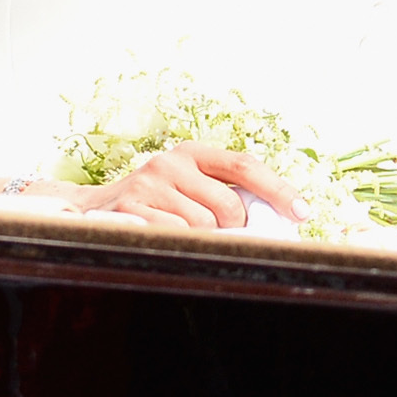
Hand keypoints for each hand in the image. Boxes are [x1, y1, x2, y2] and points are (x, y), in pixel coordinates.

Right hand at [64, 144, 306, 229]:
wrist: (93, 210)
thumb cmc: (157, 203)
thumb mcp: (188, 186)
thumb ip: (223, 192)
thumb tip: (277, 219)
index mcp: (192, 152)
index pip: (244, 166)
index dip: (277, 189)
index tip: (302, 212)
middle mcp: (171, 162)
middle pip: (229, 205)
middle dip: (234, 227)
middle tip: (220, 233)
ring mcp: (149, 184)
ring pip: (205, 226)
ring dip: (204, 240)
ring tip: (182, 233)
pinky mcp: (132, 208)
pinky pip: (178, 237)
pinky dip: (180, 244)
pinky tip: (163, 237)